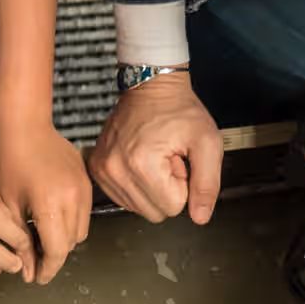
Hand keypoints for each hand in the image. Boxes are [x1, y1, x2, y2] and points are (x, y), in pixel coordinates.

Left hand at [0, 116, 91, 283]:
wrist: (24, 124)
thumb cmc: (8, 160)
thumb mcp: (7, 205)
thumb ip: (19, 242)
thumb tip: (27, 272)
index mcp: (51, 205)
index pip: (56, 252)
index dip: (46, 269)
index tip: (36, 278)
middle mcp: (73, 199)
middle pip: (69, 245)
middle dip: (53, 256)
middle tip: (32, 260)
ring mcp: (84, 189)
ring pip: (80, 232)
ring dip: (63, 240)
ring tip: (40, 238)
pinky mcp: (87, 181)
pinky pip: (84, 214)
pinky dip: (70, 223)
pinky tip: (50, 219)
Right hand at [89, 70, 222, 223]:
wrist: (150, 86)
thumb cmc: (179, 110)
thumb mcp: (208, 142)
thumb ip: (208, 184)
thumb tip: (200, 217)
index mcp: (142, 164)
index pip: (172, 208)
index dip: (183, 184)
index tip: (179, 159)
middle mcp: (115, 169)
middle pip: (154, 213)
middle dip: (167, 189)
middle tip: (168, 159)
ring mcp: (102, 170)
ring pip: (138, 208)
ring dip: (152, 187)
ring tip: (155, 157)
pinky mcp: (96, 169)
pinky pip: (123, 198)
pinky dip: (136, 184)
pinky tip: (141, 160)